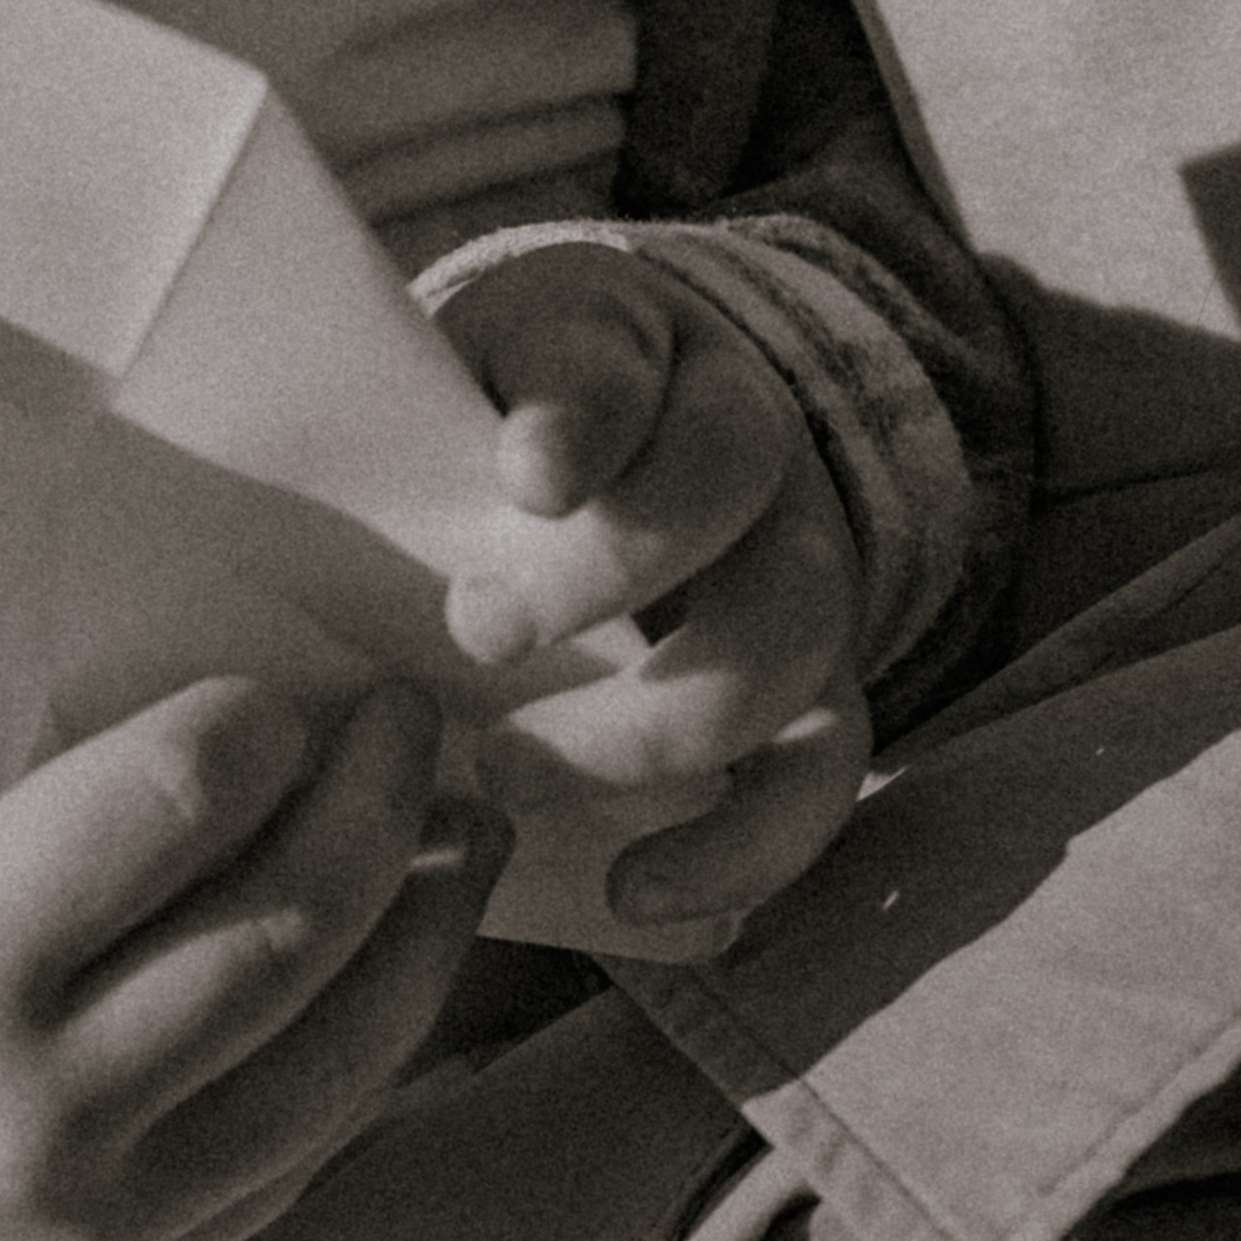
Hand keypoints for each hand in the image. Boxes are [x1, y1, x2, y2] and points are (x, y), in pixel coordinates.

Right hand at [0, 677, 504, 1240]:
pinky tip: (399, 949)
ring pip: (334, 1062)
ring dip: (422, 925)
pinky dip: (369, 1041)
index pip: (179, 806)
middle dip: (378, 804)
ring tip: (465, 822)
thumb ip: (25, 733)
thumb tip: (225, 626)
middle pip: (282, 935)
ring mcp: (91, 1222)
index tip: (288, 677)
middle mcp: (34, 1114)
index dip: (259, 723)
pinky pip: (298, 1151)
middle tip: (415, 712)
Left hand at [434, 244, 869, 928]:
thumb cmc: (508, 417)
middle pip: (724, 491)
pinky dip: (740, 849)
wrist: (631, 435)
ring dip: (647, 726)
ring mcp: (803, 567)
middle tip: (474, 635)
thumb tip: (420, 462)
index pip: (620, 364)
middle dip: (605, 575)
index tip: (521, 480)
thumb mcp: (470, 367)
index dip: (580, 420)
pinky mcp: (820, 689)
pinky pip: (820, 775)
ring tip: (507, 774)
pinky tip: (630, 895)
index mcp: (642, 345)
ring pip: (787, 641)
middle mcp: (754, 443)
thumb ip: (446, 404)